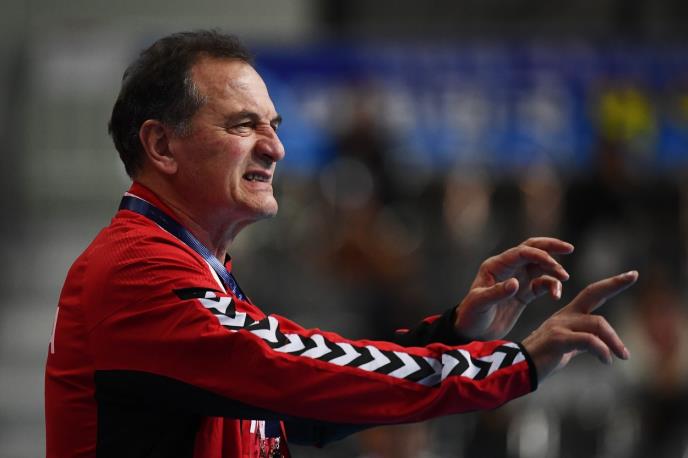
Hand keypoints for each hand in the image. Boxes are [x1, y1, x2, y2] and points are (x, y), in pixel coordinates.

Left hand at [454, 237, 573, 339]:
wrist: (472, 332)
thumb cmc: (471, 314)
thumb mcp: (480, 303)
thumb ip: (497, 292)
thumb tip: (515, 283)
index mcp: (496, 266)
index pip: (521, 252)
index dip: (539, 254)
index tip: (554, 264)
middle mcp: (508, 269)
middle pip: (532, 250)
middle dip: (551, 247)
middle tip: (569, 248)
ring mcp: (517, 280)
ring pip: (540, 267)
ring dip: (554, 270)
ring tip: (564, 278)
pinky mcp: (524, 293)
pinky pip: (542, 284)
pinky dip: (552, 286)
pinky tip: (556, 295)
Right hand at [522, 270, 637, 382]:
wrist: (520, 368)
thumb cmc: (543, 358)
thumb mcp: (567, 346)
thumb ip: (583, 341)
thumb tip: (601, 346)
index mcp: (568, 315)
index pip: (592, 294)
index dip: (611, 284)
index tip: (630, 275)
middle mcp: (565, 315)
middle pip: (592, 293)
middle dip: (614, 283)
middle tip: (633, 275)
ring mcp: (560, 325)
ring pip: (597, 324)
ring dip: (614, 341)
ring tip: (624, 356)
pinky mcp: (558, 339)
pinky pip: (589, 341)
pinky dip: (603, 351)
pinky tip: (606, 361)